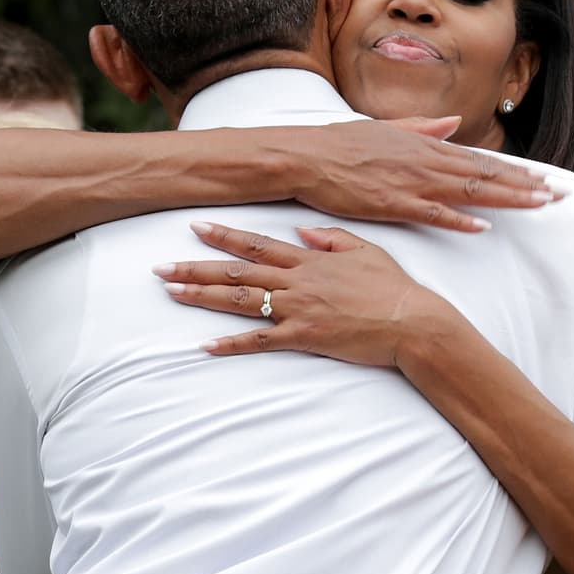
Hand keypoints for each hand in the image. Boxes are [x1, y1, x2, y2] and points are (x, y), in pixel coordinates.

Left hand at [153, 221, 446, 365]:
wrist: (412, 321)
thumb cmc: (393, 287)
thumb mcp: (366, 250)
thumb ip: (330, 238)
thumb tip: (300, 231)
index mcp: (311, 258)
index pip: (258, 244)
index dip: (224, 236)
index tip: (196, 227)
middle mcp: (299, 280)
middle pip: (238, 272)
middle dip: (196, 268)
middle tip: (161, 267)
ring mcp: (300, 309)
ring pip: (241, 301)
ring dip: (203, 297)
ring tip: (172, 293)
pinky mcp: (305, 337)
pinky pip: (260, 342)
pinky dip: (231, 344)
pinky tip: (206, 346)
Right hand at [279, 117, 562, 231]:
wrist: (304, 156)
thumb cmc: (342, 144)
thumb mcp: (388, 128)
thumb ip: (424, 127)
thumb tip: (454, 123)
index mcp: (426, 144)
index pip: (481, 160)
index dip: (516, 171)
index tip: (544, 180)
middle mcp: (426, 161)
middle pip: (486, 175)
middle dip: (526, 186)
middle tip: (559, 195)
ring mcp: (410, 182)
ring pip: (469, 191)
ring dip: (507, 198)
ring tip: (539, 205)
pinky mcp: (392, 203)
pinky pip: (432, 214)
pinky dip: (459, 220)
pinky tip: (483, 227)